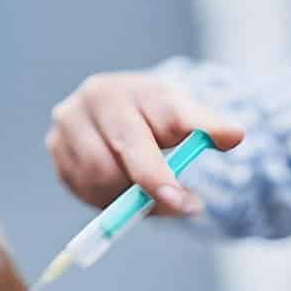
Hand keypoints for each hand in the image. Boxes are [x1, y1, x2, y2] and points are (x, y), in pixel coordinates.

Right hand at [46, 72, 243, 211]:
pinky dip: (103, 198)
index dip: (181, 155)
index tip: (187, 194)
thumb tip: (235, 134)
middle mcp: (97, 96)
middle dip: (152, 183)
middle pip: (126, 148)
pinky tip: (118, 191)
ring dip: (125, 195)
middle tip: (176, 205)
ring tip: (144, 195)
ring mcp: (70, 120)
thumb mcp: (186, 119)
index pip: (166, 119)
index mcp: (138, 85)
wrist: (118, 115)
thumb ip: (208, 128)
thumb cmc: (156, 122)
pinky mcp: (55, 146)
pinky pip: (81, 187)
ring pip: (99, 174)